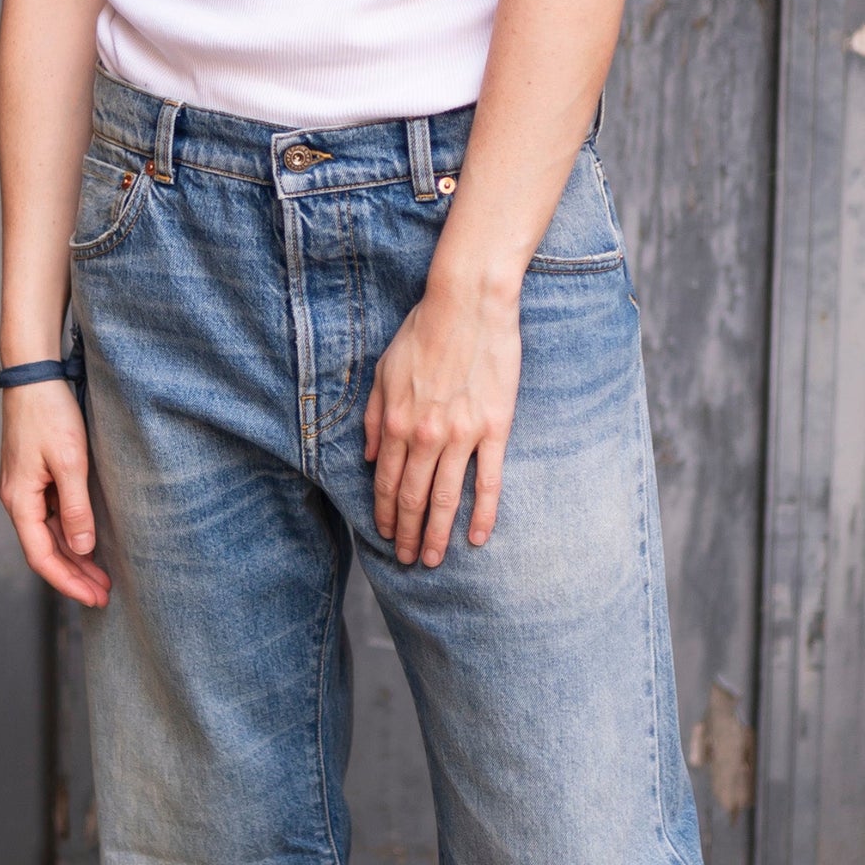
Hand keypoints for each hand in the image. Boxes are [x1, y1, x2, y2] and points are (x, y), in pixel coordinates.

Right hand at [0, 380, 110, 605]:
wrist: (33, 375)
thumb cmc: (50, 413)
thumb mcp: (70, 462)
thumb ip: (76, 508)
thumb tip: (82, 549)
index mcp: (20, 500)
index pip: (41, 556)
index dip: (68, 581)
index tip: (94, 597)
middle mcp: (17, 499)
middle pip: (45, 551)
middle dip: (74, 576)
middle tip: (104, 596)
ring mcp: (24, 489)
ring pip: (48, 536)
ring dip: (74, 559)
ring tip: (102, 579)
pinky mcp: (33, 478)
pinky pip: (50, 518)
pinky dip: (69, 537)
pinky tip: (88, 546)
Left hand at [364, 277, 522, 565]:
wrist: (468, 303)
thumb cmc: (423, 331)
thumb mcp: (383, 371)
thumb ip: (373, 418)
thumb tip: (369, 457)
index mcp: (396, 422)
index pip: (387, 483)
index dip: (386, 514)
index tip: (387, 536)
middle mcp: (425, 435)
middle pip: (414, 499)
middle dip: (409, 535)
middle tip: (409, 561)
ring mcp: (462, 434)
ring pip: (446, 498)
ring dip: (437, 534)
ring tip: (434, 560)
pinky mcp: (494, 428)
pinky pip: (488, 481)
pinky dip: (483, 514)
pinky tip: (476, 538)